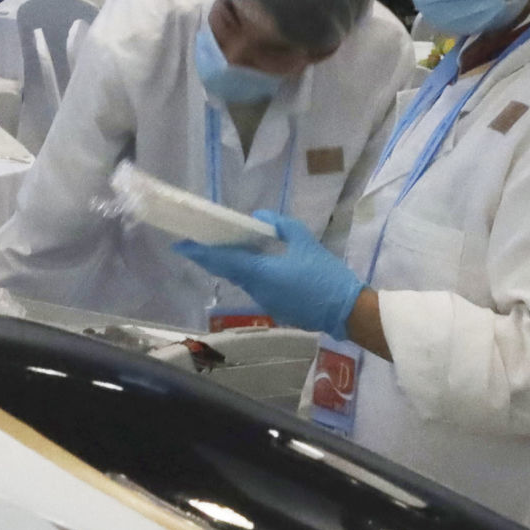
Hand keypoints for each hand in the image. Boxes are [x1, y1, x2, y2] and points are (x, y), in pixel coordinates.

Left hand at [171, 211, 362, 336]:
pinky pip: (257, 288)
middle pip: (228, 271)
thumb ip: (281, 226)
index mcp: (260, 273)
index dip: (200, 252)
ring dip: (235, 265)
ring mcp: (266, 303)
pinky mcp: (277, 310)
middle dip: (213, 256)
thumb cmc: (326, 276)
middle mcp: (256, 290)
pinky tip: (261, 265)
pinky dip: (252, 275)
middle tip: (201, 241)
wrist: (348, 312)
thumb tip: (259, 217)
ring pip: (243, 280)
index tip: (181, 244)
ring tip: (232, 247)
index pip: (222, 260)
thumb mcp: (306, 243)